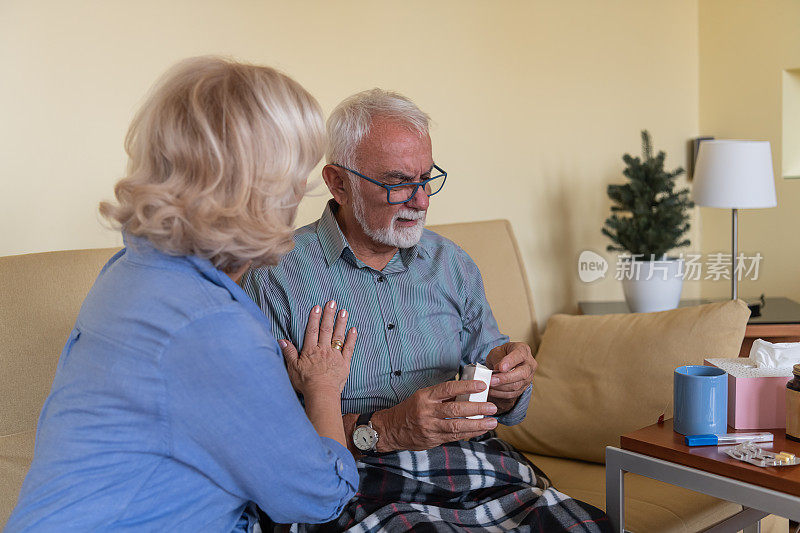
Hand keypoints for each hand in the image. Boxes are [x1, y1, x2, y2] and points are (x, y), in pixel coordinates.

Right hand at [280, 300, 356, 396]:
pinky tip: (354, 329)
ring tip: (344, 311)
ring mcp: (335, 355)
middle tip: (332, 302)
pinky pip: (349, 348)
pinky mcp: (344, 363)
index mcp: (310, 350)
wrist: (321, 394)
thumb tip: (281, 340)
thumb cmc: (305, 383)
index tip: (317, 307)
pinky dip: (352, 339)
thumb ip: (288, 353)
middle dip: (329, 315)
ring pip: (338, 336)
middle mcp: (323, 349)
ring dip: (341, 322)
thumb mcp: (292, 368)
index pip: (312, 330)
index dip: (314, 317)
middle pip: (326, 329)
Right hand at [374, 380, 497, 451]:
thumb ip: (442, 396)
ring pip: (456, 426)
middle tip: (492, 407)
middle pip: (455, 409)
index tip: (482, 386)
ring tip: (492, 422)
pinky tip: (480, 430)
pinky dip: (469, 433)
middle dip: (476, 409)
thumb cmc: (411, 409)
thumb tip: (466, 391)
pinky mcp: (432, 440)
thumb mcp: (422, 397)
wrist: (391, 429)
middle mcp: (427, 411)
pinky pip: (454, 437)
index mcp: (425, 396)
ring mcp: (429, 427)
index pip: (448, 389)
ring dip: (477, 424)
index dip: (466, 387)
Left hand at [485, 342, 535, 414]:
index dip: (510, 362)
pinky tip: (492, 391)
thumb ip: (498, 359)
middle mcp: (529, 364)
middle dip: (505, 378)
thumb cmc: (501, 354)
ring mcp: (528, 377)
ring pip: (517, 385)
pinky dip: (501, 394)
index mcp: (523, 350)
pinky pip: (513, 394)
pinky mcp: (523, 388)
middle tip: (491, 380)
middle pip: (522, 374)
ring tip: (489, 385)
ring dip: (501, 387)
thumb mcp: (497, 351)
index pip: (519, 355)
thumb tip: (497, 369)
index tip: (500, 367)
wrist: (505, 362)